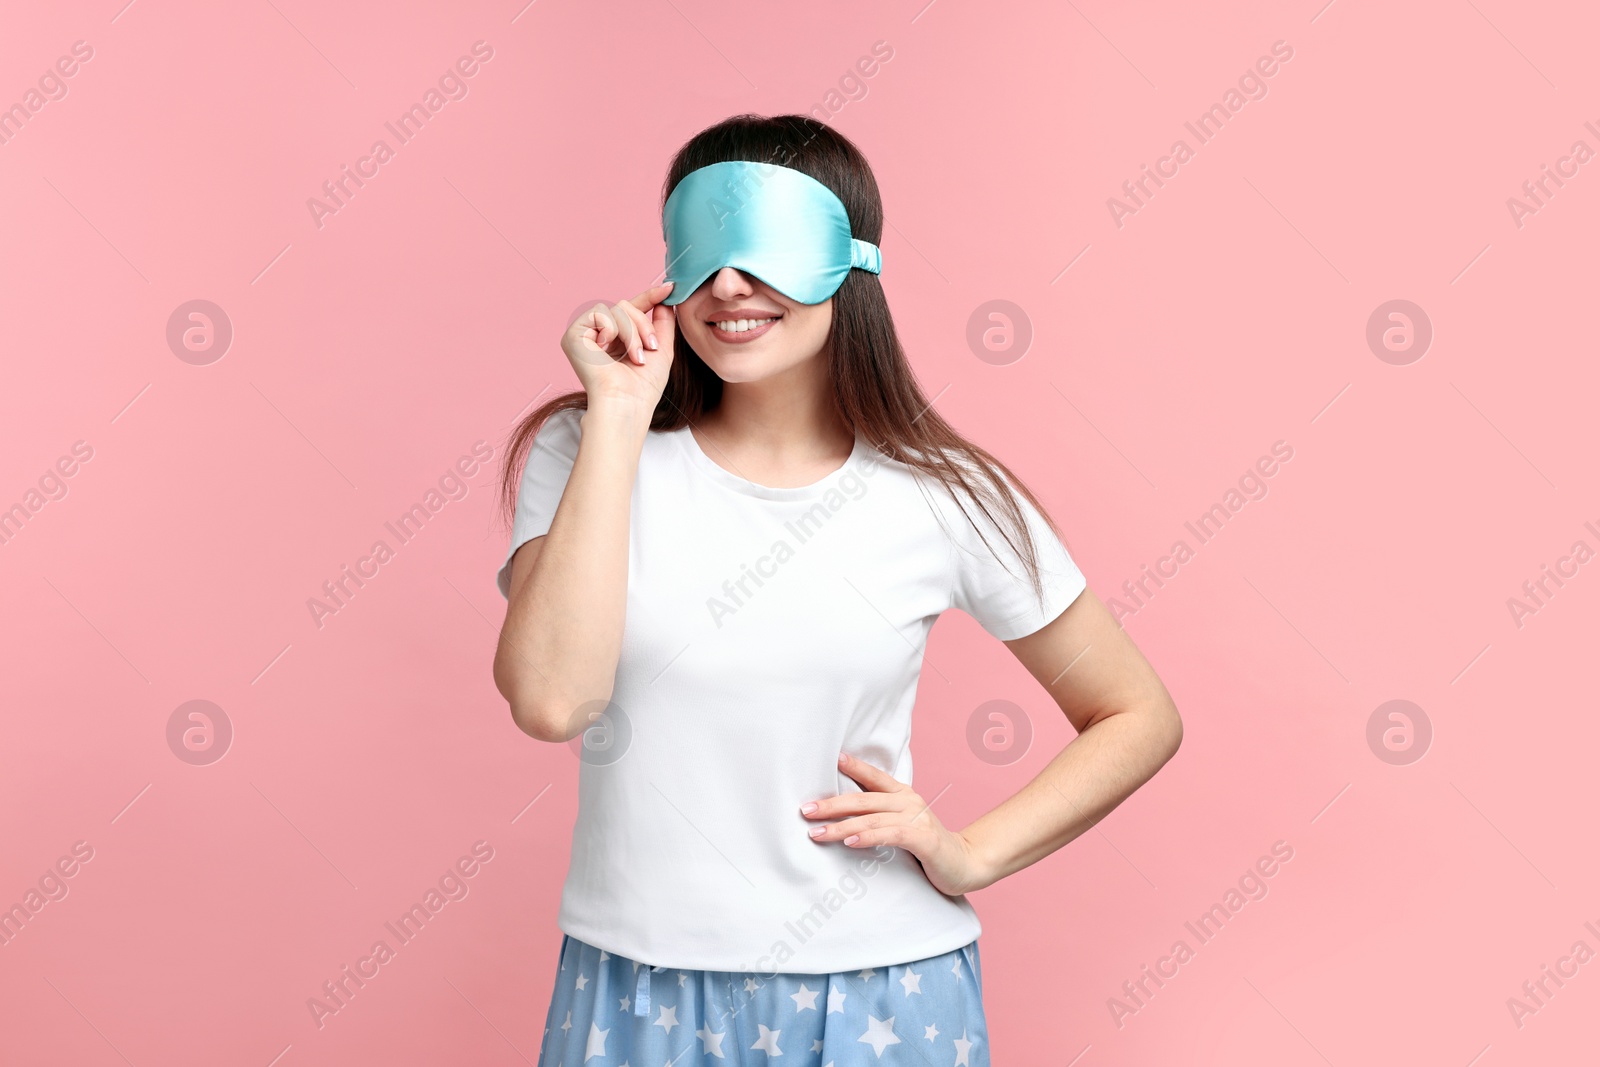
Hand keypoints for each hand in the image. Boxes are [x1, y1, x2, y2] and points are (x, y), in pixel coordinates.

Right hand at [560, 282, 676, 412]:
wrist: (626, 404)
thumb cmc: (643, 387)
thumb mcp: (660, 349)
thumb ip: (662, 323)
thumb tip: (666, 297)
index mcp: (614, 340)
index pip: (630, 311)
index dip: (649, 297)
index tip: (669, 287)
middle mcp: (597, 335)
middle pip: (625, 306)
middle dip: (643, 325)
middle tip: (650, 347)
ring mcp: (584, 335)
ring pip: (616, 309)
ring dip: (633, 332)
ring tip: (636, 357)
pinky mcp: (573, 335)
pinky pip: (601, 314)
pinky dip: (615, 331)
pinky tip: (609, 351)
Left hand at [802, 752, 992, 895]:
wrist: (966, 864)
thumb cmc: (927, 846)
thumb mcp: (903, 824)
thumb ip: (879, 816)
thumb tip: (841, 815)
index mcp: (903, 794)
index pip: (874, 777)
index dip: (854, 767)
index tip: (832, 760)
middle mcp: (909, 802)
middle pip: (863, 799)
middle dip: (831, 804)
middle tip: (805, 810)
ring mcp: (917, 819)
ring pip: (871, 819)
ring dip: (840, 826)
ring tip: (816, 832)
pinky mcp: (924, 840)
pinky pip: (890, 835)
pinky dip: (867, 837)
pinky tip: (849, 841)